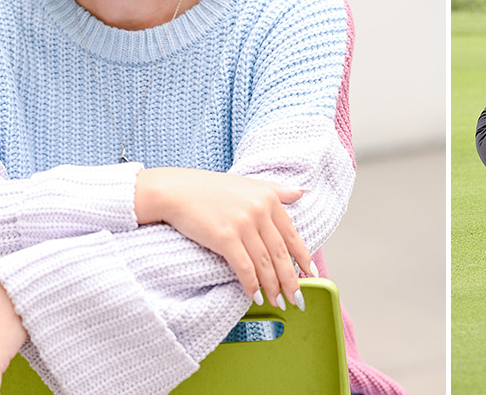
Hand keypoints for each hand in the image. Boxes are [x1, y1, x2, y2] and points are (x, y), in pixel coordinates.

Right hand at [136, 168, 313, 310]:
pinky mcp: (225, 237)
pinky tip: (256, 296)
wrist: (175, 190)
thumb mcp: (247, 183)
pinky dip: (252, 285)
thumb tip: (303, 192)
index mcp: (268, 198)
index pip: (291, 233)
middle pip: (280, 252)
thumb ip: (276, 190)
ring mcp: (243, 224)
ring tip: (279, 301)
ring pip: (264, 263)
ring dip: (273, 287)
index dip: (302, 256)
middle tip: (297, 298)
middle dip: (291, 279)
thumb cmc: (209, 188)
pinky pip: (244, 267)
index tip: (311, 274)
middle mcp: (259, 210)